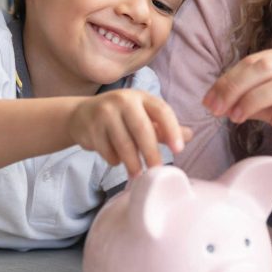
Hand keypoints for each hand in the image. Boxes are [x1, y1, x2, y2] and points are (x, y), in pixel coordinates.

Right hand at [68, 90, 191, 177]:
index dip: (172, 130)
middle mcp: (123, 100)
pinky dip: (114, 160)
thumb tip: (189, 136)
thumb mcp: (143, 116)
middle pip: (142, 129)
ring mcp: (104, 113)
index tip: (179, 149)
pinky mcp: (90, 127)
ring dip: (132, 163)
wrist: (81, 115)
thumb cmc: (120, 117)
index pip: (162, 111)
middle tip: (157, 171)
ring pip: (123, 143)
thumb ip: (164, 127)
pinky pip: (107, 150)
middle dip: (151, 153)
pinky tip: (117, 160)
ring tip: (138, 175)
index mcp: (141, 97)